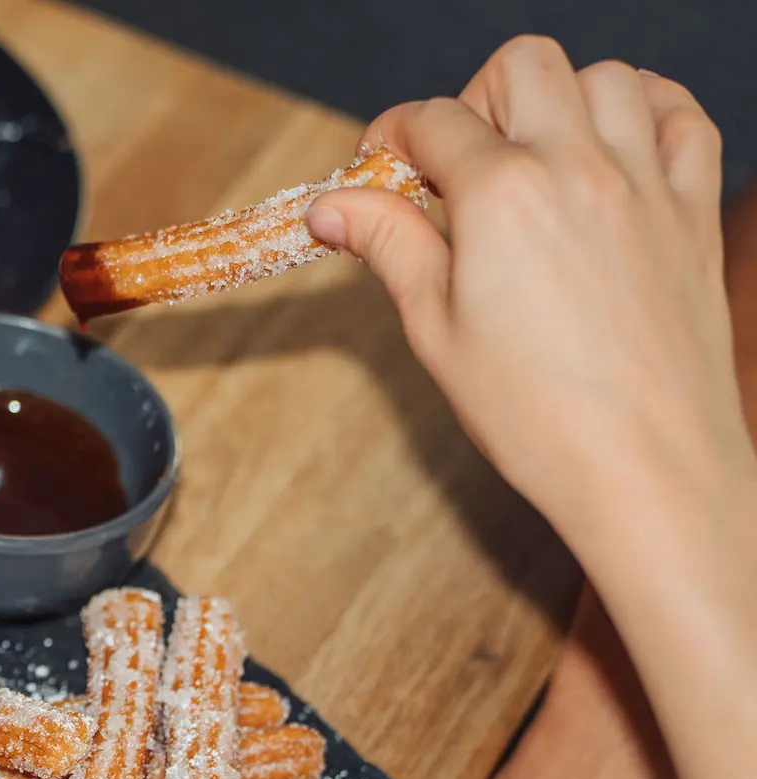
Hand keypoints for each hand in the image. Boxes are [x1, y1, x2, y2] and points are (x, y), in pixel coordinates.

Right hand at [305, 38, 751, 549]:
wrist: (644, 465)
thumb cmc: (535, 414)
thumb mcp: (436, 331)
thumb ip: (391, 247)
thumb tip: (332, 205)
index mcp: (503, 197)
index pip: (433, 122)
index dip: (393, 138)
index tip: (382, 170)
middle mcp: (579, 169)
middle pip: (522, 64)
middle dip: (478, 98)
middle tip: (462, 165)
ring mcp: (647, 184)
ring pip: (608, 77)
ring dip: (562, 101)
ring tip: (537, 159)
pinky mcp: (694, 212)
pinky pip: (684, 117)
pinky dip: (649, 113)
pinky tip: (617, 150)